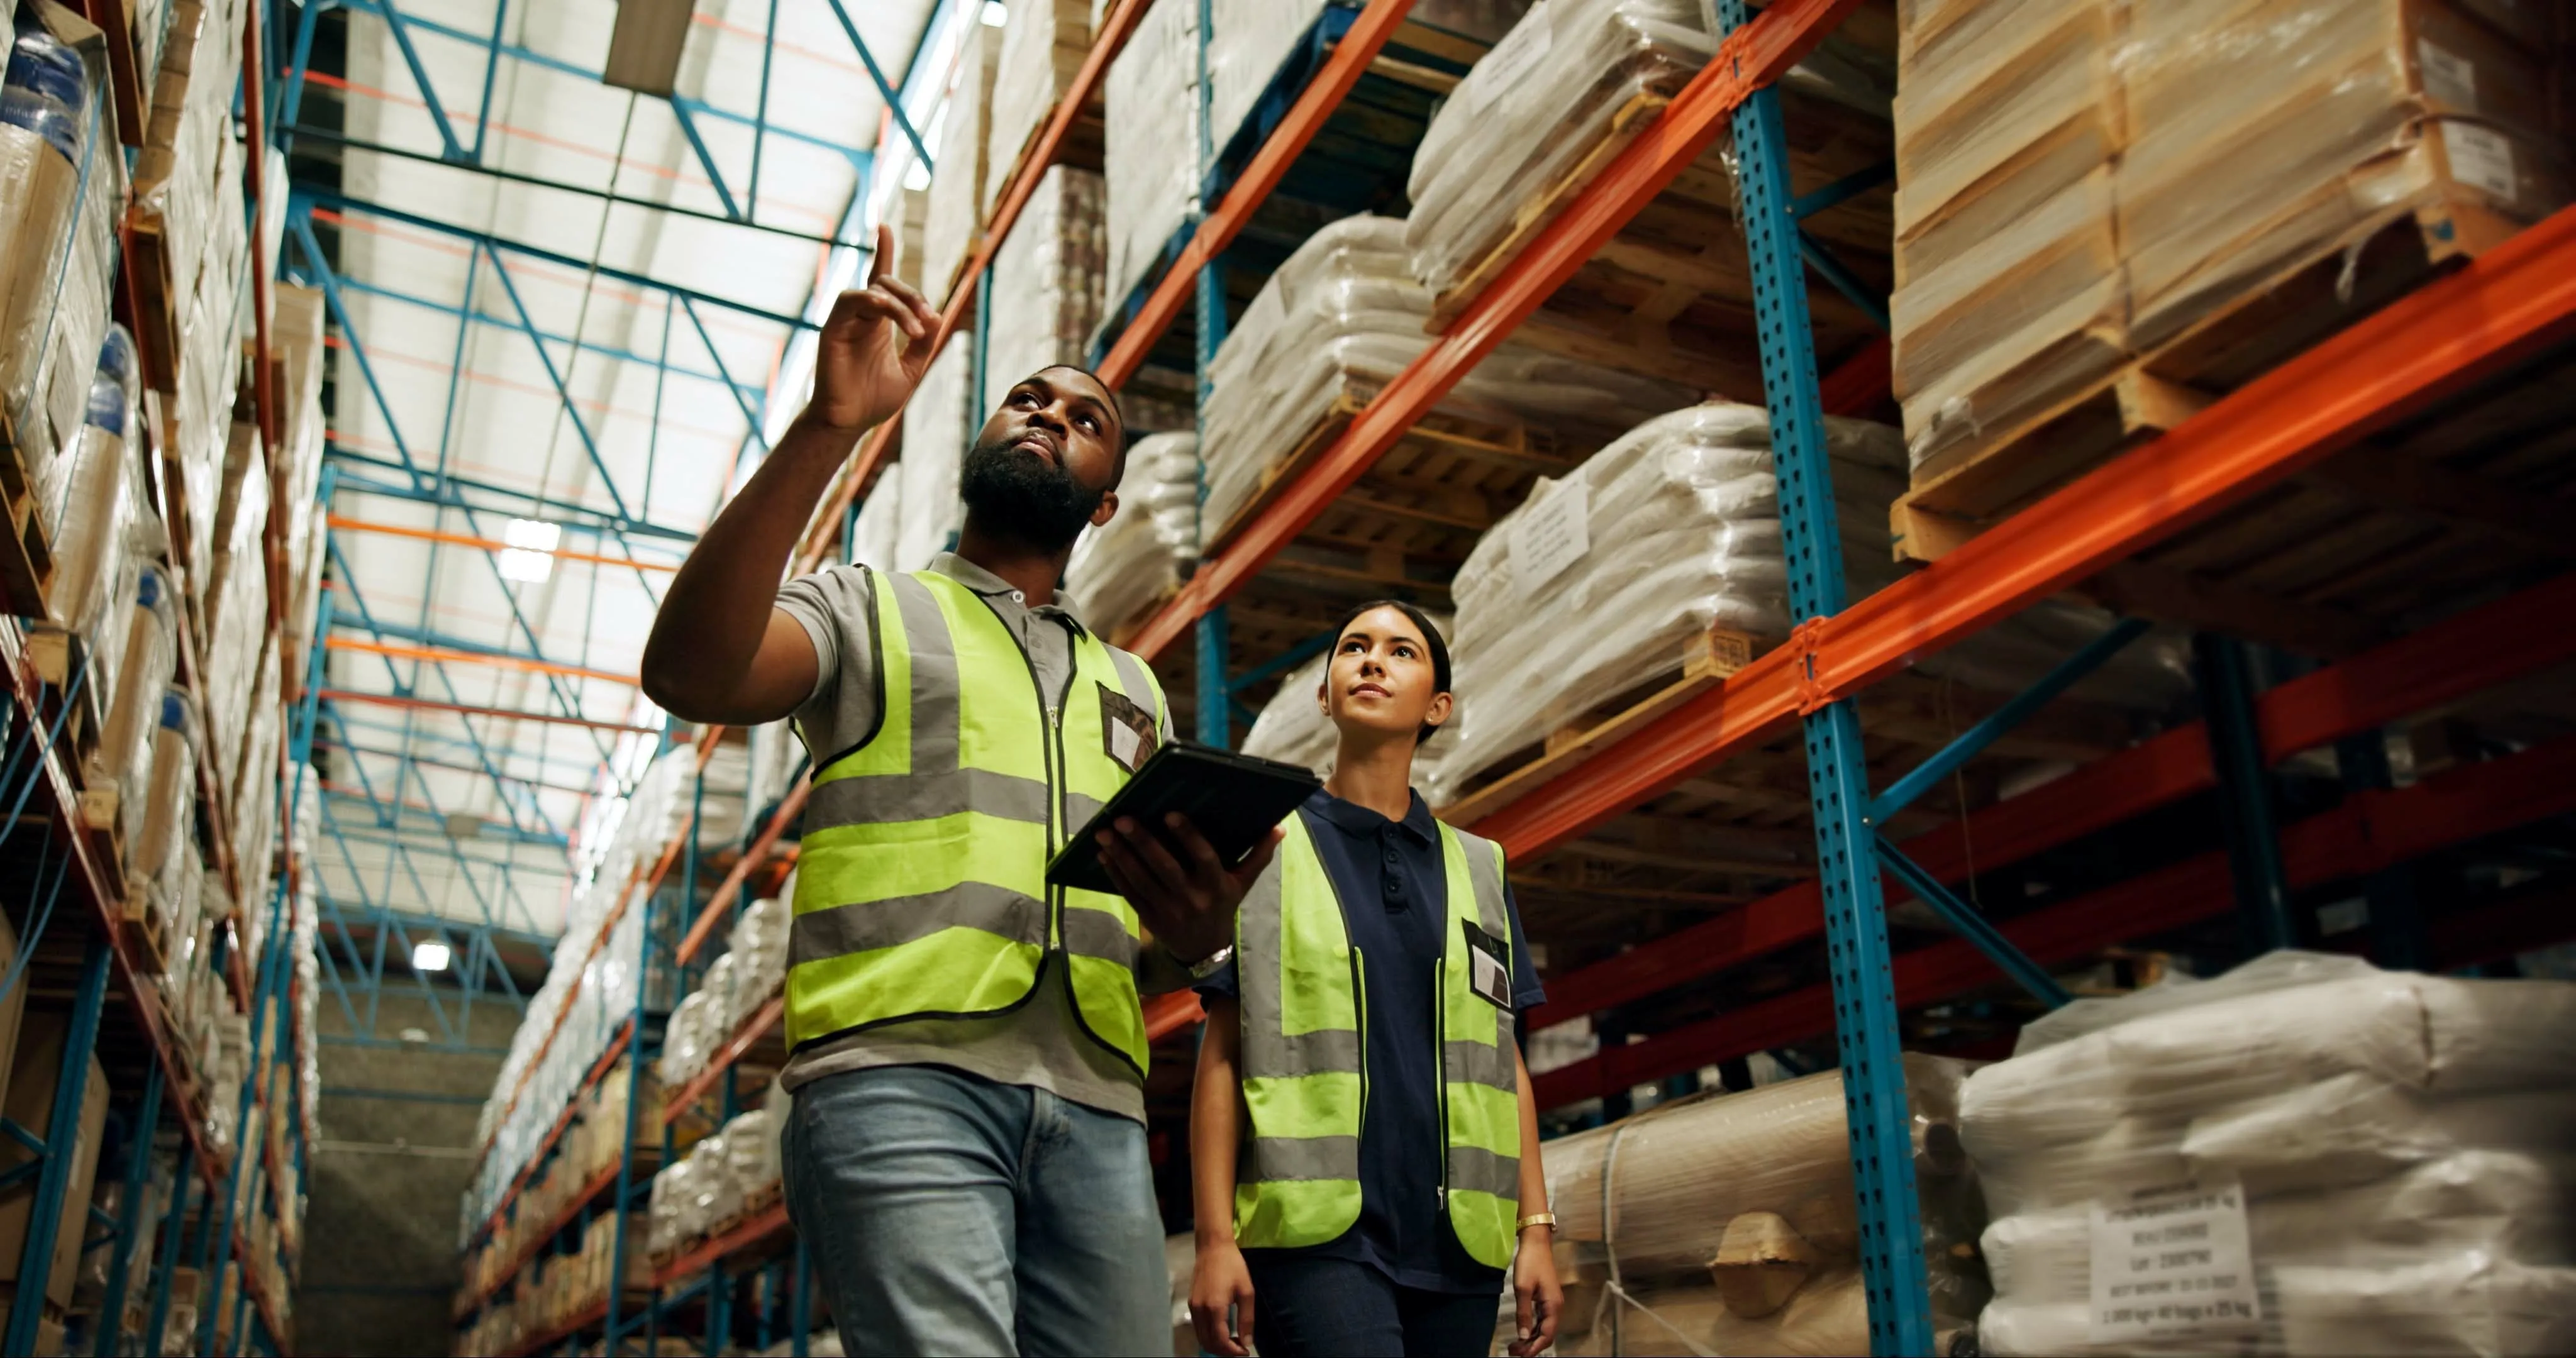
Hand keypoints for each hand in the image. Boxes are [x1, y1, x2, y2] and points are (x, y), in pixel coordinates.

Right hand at [809, 223, 943, 431]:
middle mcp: (860, 315)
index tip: (884, 226)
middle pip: (887, 285)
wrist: (850, 422)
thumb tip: (937, 316)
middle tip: (930, 322)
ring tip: (917, 329)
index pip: (881, 279)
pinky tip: (890, 313)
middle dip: (914, 299)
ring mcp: (845, 319)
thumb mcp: (912, 369)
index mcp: (877, 322)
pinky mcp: (832, 328)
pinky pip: (852, 301)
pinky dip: (874, 301)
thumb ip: (924, 342)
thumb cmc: (875, 399)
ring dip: (900, 304)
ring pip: (874, 291)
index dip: (883, 252)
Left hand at [1096, 817, 1280, 965]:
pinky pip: (1131, 894)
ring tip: (1104, 833)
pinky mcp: (1150, 919)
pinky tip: (1103, 855)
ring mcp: (1169, 911)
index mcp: (1217, 885)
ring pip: (1142, 880)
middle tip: (1122, 819)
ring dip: (1121, 856)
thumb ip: (1258, 854)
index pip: (1203, 857)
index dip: (1187, 835)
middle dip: (1142, 842)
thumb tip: (1279, 827)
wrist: (1205, 950)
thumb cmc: (1224, 905)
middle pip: (1165, 868)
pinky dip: (1116, 874)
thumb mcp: (1243, 882)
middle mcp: (1193, 898)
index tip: (1169, 813)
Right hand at [1189, 1240, 1256, 1356]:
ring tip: (1233, 1341)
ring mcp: (1193, 1307)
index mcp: (1214, 1308)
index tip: (1245, 1351)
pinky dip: (1209, 1335)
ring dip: (1216, 1345)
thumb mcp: (1246, 1292)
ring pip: (1201, 1337)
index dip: (1233, 1351)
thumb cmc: (1233, 1266)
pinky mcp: (1191, 1303)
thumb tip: (1247, 1342)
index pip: (1220, 1341)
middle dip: (1224, 1351)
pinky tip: (1222, 1330)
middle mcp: (1200, 1310)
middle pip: (1208, 1343)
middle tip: (1240, 1349)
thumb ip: (1246, 1319)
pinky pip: (1198, 1328)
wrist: (1212, 1247)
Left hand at [1512, 1227, 1562, 1356]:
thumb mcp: (1522, 1288)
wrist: (1536, 1243)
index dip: (1534, 1348)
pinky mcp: (1547, 1299)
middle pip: (1547, 1334)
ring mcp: (1552, 1303)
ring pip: (1544, 1328)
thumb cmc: (1530, 1262)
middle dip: (1531, 1346)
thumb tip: (1522, 1335)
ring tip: (1515, 1346)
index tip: (1521, 1356)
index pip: (1547, 1335)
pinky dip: (1532, 1329)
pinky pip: (1542, 1320)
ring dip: (1531, 1339)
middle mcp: (1556, 1307)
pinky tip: (1522, 1332)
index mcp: (1553, 1306)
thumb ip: (1523, 1313)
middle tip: (1513, 1352)